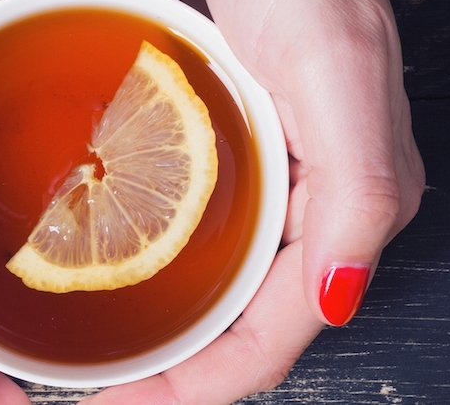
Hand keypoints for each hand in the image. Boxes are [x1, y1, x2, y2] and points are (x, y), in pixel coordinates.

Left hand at [84, 0, 424, 402]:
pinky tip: (108, 265)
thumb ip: (358, 195)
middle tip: (91, 384)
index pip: (270, 342)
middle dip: (172, 373)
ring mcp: (281, 185)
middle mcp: (318, 212)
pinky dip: (156, 267)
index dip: (195, 389)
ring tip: (91, 346)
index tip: (115, 401)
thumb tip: (339, 302)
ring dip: (162, 330)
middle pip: (242, 331)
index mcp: (351, 211)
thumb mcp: (336, 78)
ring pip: (220, 292)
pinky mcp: (246, 154)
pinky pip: (203, 238)